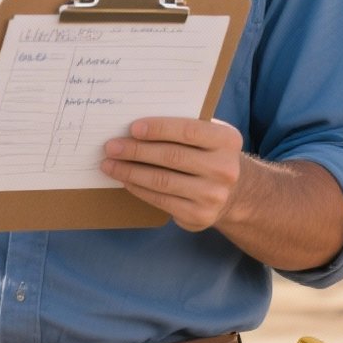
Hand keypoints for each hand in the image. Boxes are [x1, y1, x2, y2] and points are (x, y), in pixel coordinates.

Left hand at [101, 118, 245, 231]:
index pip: (189, 131)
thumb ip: (183, 128)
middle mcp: (224, 169)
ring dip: (131, 171)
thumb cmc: (209, 154)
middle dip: (136, 151)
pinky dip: (139, 188)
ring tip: (110, 164)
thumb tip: (136, 127)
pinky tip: (125, 180)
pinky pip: (161, 200)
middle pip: (172, 157)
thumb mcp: (208, 136)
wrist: (233, 193)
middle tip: (111, 146)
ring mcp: (213, 195)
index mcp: (227, 140)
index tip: (132, 128)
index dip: (159, 129)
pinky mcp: (198, 215)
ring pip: (162, 180)